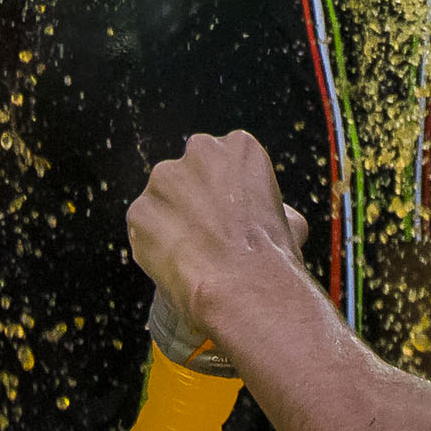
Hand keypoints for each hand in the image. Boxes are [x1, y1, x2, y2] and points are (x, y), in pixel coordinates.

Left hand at [129, 130, 311, 353]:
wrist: (244, 284)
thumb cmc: (273, 256)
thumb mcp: (291, 221)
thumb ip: (267, 207)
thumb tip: (273, 218)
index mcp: (239, 146)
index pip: (223, 162)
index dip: (225, 193)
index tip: (228, 217)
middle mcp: (198, 151)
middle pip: (187, 175)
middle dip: (191, 200)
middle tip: (205, 236)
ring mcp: (164, 179)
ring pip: (161, 200)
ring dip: (169, 222)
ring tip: (189, 256)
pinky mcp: (140, 210)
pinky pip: (143, 229)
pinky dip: (152, 246)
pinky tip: (172, 265)